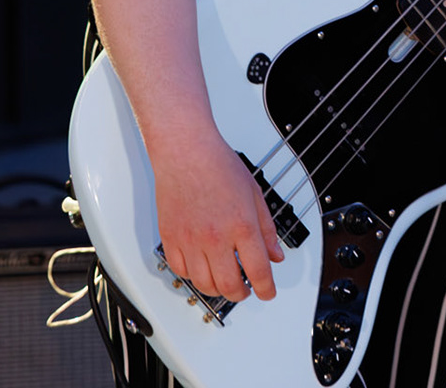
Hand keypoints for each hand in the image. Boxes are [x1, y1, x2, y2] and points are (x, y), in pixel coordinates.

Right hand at [150, 136, 284, 301]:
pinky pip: (181, 271)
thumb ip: (267, 228)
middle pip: (230, 286)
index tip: (267, 293)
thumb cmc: (218, 165)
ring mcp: (190, 240)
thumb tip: (275, 254)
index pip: (258, 271)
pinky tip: (201, 268)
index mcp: (241, 225)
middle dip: (242, 294)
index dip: (266, 289)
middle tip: (246, 290)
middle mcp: (215, 236)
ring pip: (204, 284)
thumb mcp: (254, 194)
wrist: (185, 150)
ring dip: (218, 289)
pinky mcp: (170, 238)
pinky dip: (193, 276)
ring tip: (225, 282)